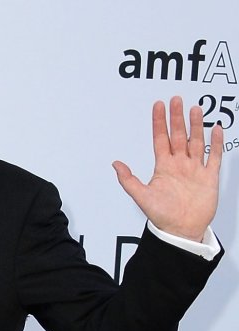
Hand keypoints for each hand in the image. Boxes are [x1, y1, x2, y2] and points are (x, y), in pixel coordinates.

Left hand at [112, 97, 221, 241]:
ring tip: (194, 109)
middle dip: (177, 118)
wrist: (181, 231)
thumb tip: (115, 164)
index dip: (159, 123)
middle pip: (178, 135)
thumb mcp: (142, 196)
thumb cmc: (162, 217)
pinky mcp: (209, 177)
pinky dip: (216, 143)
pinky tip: (216, 129)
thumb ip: (129, 180)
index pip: (161, 139)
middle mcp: (179, 165)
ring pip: (196, 142)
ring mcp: (195, 169)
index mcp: (164, 167)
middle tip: (176, 99)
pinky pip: (214, 156)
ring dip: (196, 125)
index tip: (158, 106)